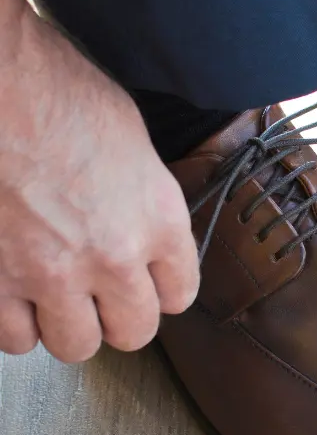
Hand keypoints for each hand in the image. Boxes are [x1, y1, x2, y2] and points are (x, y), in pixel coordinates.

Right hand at [0, 9, 199, 361]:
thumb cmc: (55, 90)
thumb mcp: (131, 140)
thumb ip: (142, 198)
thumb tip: (138, 222)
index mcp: (158, 218)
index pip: (181, 293)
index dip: (162, 289)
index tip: (147, 282)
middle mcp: (113, 256)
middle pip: (133, 332)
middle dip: (120, 316)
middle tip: (101, 296)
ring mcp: (49, 273)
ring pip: (75, 344)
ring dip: (67, 324)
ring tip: (55, 297)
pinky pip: (14, 338)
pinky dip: (15, 323)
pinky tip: (13, 295)